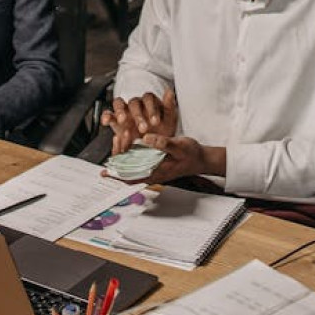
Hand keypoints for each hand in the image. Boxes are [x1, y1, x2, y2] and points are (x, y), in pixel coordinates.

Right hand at [100, 89, 177, 154]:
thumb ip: (169, 106)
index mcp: (149, 102)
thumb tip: (169, 91)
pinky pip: (109, 114)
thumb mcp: (169, 120)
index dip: (152, 109)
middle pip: (134, 102)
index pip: (148, 98)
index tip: (156, 122)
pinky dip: (106, 116)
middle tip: (144, 128)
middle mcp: (136, 105)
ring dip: (120, 111)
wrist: (154, 145)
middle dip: (138, 115)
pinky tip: (106, 121)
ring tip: (122, 121)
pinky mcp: (115, 121)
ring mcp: (125, 112)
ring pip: (119, 103)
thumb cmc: (162, 129)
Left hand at [103, 133, 225, 184]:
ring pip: (130, 167)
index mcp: (155, 173)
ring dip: (123, 154)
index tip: (112, 157)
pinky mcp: (153, 165)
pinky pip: (137, 162)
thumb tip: (146, 138)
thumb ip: (163, 143)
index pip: (130, 176)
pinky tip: (128, 143)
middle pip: (126, 172)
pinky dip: (130, 153)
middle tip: (117, 138)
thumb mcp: (180, 146)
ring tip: (120, 138)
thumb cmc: (191, 155)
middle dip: (118, 156)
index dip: (118, 169)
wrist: (201, 159)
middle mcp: (151, 174)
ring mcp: (152, 170)